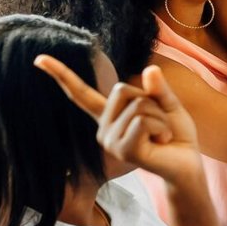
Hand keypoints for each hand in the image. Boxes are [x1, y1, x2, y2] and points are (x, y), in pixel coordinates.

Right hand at [35, 58, 204, 185]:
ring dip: (160, 117)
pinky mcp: (122, 150)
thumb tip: (149, 68)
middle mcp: (103, 129)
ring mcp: (110, 141)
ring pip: (138, 105)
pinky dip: (162, 127)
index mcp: (109, 115)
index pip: (81, 94)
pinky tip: (162, 142)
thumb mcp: (168, 104)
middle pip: (122, 89)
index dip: (61, 75)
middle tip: (159, 124)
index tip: (39, 59)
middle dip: (150, 101)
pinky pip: (143, 121)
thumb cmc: (175, 135)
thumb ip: (157, 88)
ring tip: (161, 135)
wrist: (187, 166)